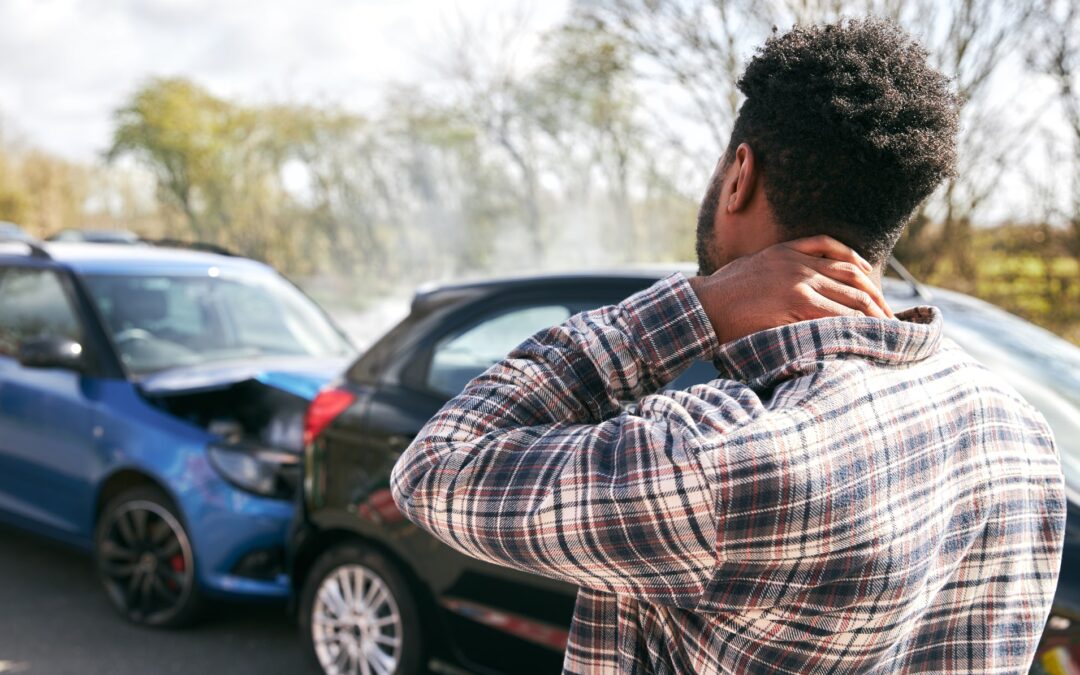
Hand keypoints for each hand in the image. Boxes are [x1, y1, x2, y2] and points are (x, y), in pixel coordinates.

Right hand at [687, 235, 894, 344]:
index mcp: (788, 250)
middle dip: (876, 297)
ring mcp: (799, 281)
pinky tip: (865, 333)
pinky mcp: (796, 303)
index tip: (874, 290)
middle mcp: (799, 262)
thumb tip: (794, 286)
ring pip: (850, 296)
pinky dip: (854, 323)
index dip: (863, 272)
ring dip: (873, 314)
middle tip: (889, 316)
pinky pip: (836, 313)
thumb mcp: (752, 268)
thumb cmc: (721, 294)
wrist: (703, 306)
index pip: (839, 254)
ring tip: (886, 330)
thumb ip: (777, 269)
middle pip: (853, 275)